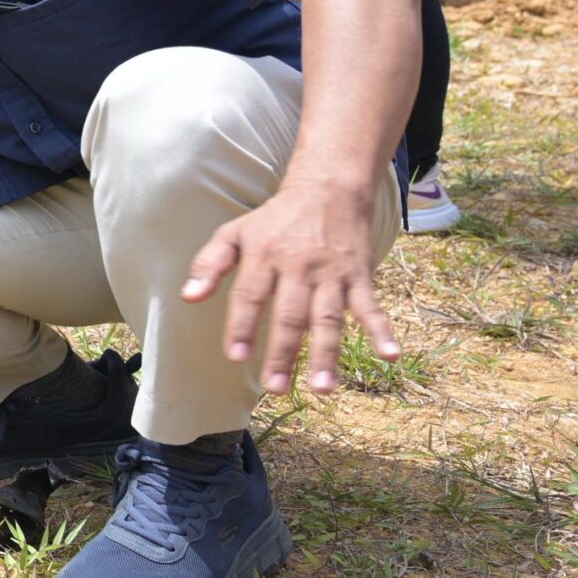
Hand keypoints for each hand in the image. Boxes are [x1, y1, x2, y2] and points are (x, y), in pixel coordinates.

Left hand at [181, 179, 397, 395]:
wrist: (327, 189)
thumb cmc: (274, 219)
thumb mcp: (234, 232)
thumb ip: (209, 264)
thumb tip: (188, 297)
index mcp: (263, 256)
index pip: (249, 296)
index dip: (241, 326)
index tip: (236, 357)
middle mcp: (298, 268)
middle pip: (289, 315)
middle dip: (282, 352)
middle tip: (274, 387)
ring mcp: (331, 274)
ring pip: (328, 318)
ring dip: (326, 353)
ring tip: (321, 388)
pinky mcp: (359, 275)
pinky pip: (371, 306)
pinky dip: (382, 330)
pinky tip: (390, 355)